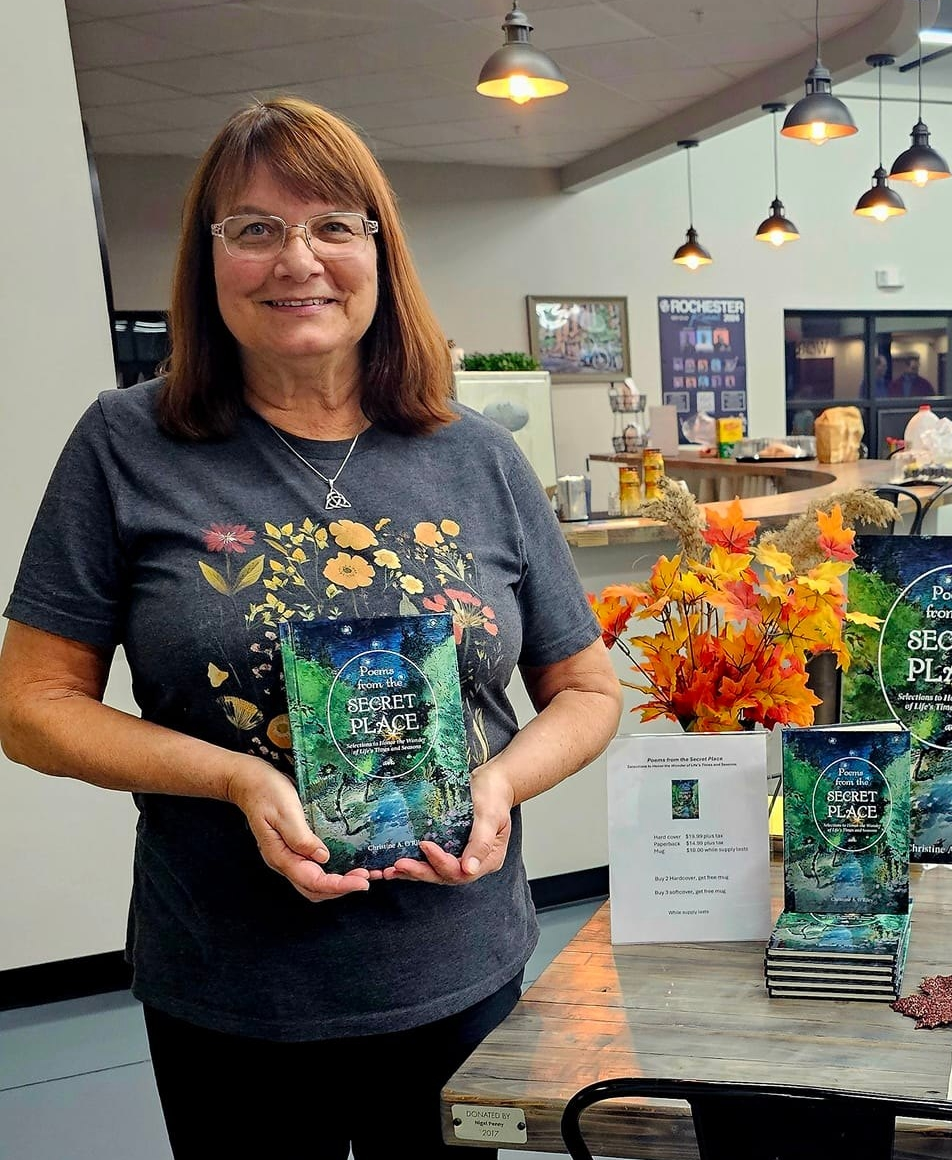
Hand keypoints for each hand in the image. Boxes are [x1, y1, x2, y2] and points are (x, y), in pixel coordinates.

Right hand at [225, 756, 369, 901]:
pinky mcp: (294, 847)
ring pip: (314, 882)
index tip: (362, 883)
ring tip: (360, 874)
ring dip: (338, 883)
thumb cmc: (265, 792)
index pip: (313, 881)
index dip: (339, 885)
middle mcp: (284, 861)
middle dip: (341, 888)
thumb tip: (324, 857)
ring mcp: (288, 856)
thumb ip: (301, 837)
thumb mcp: (285, 811)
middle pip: (314, 889)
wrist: (248, 781)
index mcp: (280, 856)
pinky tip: (345, 863)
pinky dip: (332, 871)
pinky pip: (314, 868)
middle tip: (366, 878)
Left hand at [377, 762, 513, 885]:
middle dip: (420, 871)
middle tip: (399, 865)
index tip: (425, 845)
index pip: (460, 870)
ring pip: (435, 871)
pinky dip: (415, 863)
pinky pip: (431, 860)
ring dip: (413, 872)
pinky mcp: (449, 848)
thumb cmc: (494, 796)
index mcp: (488, 859)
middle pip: (445, 875)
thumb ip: (482, 842)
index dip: (440, 861)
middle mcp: (473, 863)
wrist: (493, 782)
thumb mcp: (491, 816)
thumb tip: (469, 869)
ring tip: (390, 870)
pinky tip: (397, 864)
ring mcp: (461, 856)